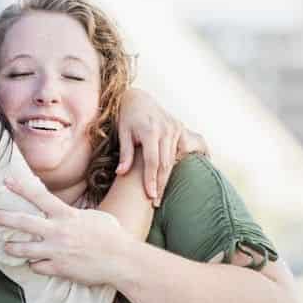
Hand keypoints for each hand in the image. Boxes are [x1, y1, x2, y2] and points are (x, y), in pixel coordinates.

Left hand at [0, 177, 130, 286]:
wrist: (122, 261)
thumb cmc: (112, 236)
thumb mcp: (94, 217)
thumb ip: (75, 214)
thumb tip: (66, 213)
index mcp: (67, 216)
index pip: (39, 197)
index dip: (21, 188)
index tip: (5, 181)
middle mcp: (58, 231)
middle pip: (23, 223)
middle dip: (2, 218)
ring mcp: (57, 251)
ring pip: (24, 249)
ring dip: (12, 247)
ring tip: (6, 246)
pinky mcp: (59, 268)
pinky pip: (38, 267)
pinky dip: (36, 265)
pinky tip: (37, 264)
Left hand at [115, 89, 208, 204]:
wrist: (138, 99)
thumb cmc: (126, 118)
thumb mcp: (122, 132)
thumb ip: (125, 153)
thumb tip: (121, 173)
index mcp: (150, 130)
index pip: (152, 161)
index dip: (151, 179)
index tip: (150, 196)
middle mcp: (166, 129)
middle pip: (165, 164)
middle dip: (161, 184)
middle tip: (155, 203)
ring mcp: (175, 128)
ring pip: (174, 160)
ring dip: (168, 178)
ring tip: (161, 195)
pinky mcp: (180, 129)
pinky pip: (181, 151)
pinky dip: (178, 164)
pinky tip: (175, 177)